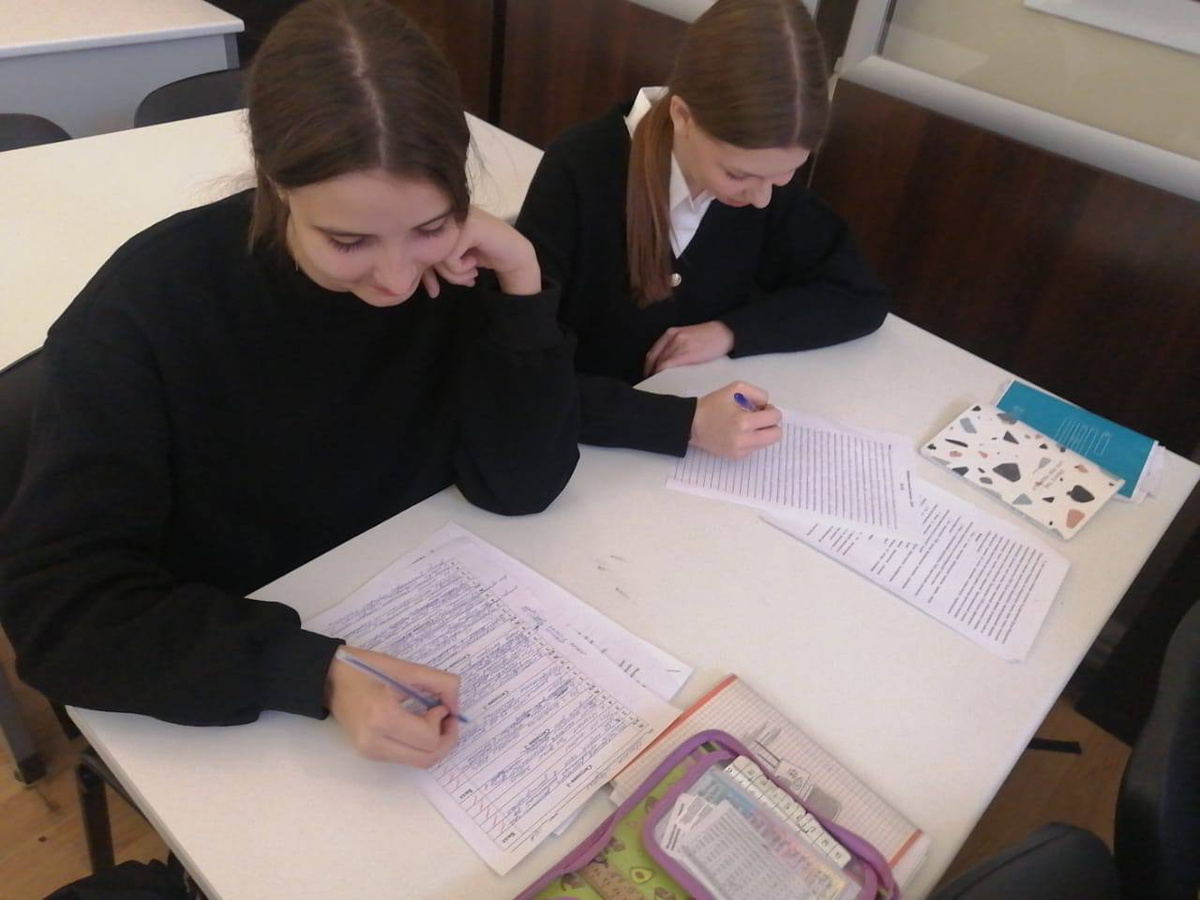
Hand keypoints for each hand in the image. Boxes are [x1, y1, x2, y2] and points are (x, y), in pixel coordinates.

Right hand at [326, 647, 460, 766]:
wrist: (328, 678)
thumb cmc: (365, 668)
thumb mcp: (406, 668)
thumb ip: (440, 683)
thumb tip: (456, 707)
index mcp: (382, 717)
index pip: (429, 738)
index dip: (444, 723)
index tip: (440, 704)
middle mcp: (374, 742)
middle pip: (428, 758)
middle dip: (446, 738)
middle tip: (446, 715)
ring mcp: (370, 752)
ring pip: (420, 762)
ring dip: (435, 743)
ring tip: (433, 719)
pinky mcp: (370, 754)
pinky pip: (407, 758)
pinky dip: (421, 745)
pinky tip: (418, 726)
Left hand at [422, 206, 540, 297]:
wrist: (514, 254)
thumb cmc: (482, 256)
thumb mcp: (452, 259)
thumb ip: (433, 263)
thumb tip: (407, 283)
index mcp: (437, 220)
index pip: (419, 248)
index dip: (426, 274)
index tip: (434, 291)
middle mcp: (444, 214)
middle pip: (426, 253)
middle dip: (446, 275)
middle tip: (465, 279)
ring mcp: (456, 217)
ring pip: (438, 255)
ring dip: (455, 274)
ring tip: (471, 271)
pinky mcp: (467, 226)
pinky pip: (451, 257)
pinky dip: (462, 268)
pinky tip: (475, 264)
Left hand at [644, 321, 734, 376]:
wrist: (725, 333)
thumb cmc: (707, 338)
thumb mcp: (687, 337)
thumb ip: (675, 347)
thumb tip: (665, 365)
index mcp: (670, 334)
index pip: (652, 353)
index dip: (648, 367)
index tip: (648, 378)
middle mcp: (672, 337)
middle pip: (653, 359)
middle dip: (649, 373)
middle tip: (651, 385)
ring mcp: (679, 345)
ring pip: (660, 363)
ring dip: (656, 376)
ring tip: (658, 386)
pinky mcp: (688, 353)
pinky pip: (669, 365)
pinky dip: (663, 374)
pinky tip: (664, 381)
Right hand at [690, 382, 781, 458]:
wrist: (692, 424)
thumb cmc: (713, 405)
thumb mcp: (736, 388)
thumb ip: (758, 394)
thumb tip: (767, 407)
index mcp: (744, 422)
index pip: (774, 418)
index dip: (771, 410)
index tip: (760, 408)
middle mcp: (745, 440)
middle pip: (776, 435)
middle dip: (772, 424)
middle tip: (760, 418)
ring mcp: (741, 451)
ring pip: (767, 443)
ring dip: (763, 432)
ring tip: (749, 425)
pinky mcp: (737, 457)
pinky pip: (756, 448)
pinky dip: (753, 439)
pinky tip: (740, 433)